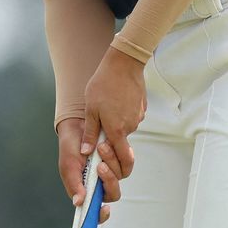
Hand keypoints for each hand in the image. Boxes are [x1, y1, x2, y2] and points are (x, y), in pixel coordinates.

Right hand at [57, 118, 121, 223]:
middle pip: (112, 194)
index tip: (104, 209)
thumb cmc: (70, 147)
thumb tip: (79, 202)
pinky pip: (126, 162)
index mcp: (85, 190)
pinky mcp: (119, 159)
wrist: (79, 125)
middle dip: (109, 181)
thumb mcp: (68, 165)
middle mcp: (99, 184)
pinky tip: (107, 143)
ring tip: (100, 146)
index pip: (95, 210)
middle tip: (100, 166)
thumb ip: (74, 184)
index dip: (101, 215)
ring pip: (119, 176)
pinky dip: (117, 153)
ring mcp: (110, 172)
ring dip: (111, 162)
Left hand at [81, 47, 142, 190]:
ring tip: (105, 108)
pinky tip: (115, 101)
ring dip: (115, 126)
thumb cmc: (104, 84)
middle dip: (111, 142)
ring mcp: (138, 117)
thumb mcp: (91, 109)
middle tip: (99, 129)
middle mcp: (130, 126)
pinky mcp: (141, 108)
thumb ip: (90, 133)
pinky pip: (130, 118)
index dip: (114, 164)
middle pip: (121, 144)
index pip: (122, 158)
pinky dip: (122, 115)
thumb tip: (86, 152)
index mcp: (117, 130)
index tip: (104, 164)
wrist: (124, 63)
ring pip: (125, 130)